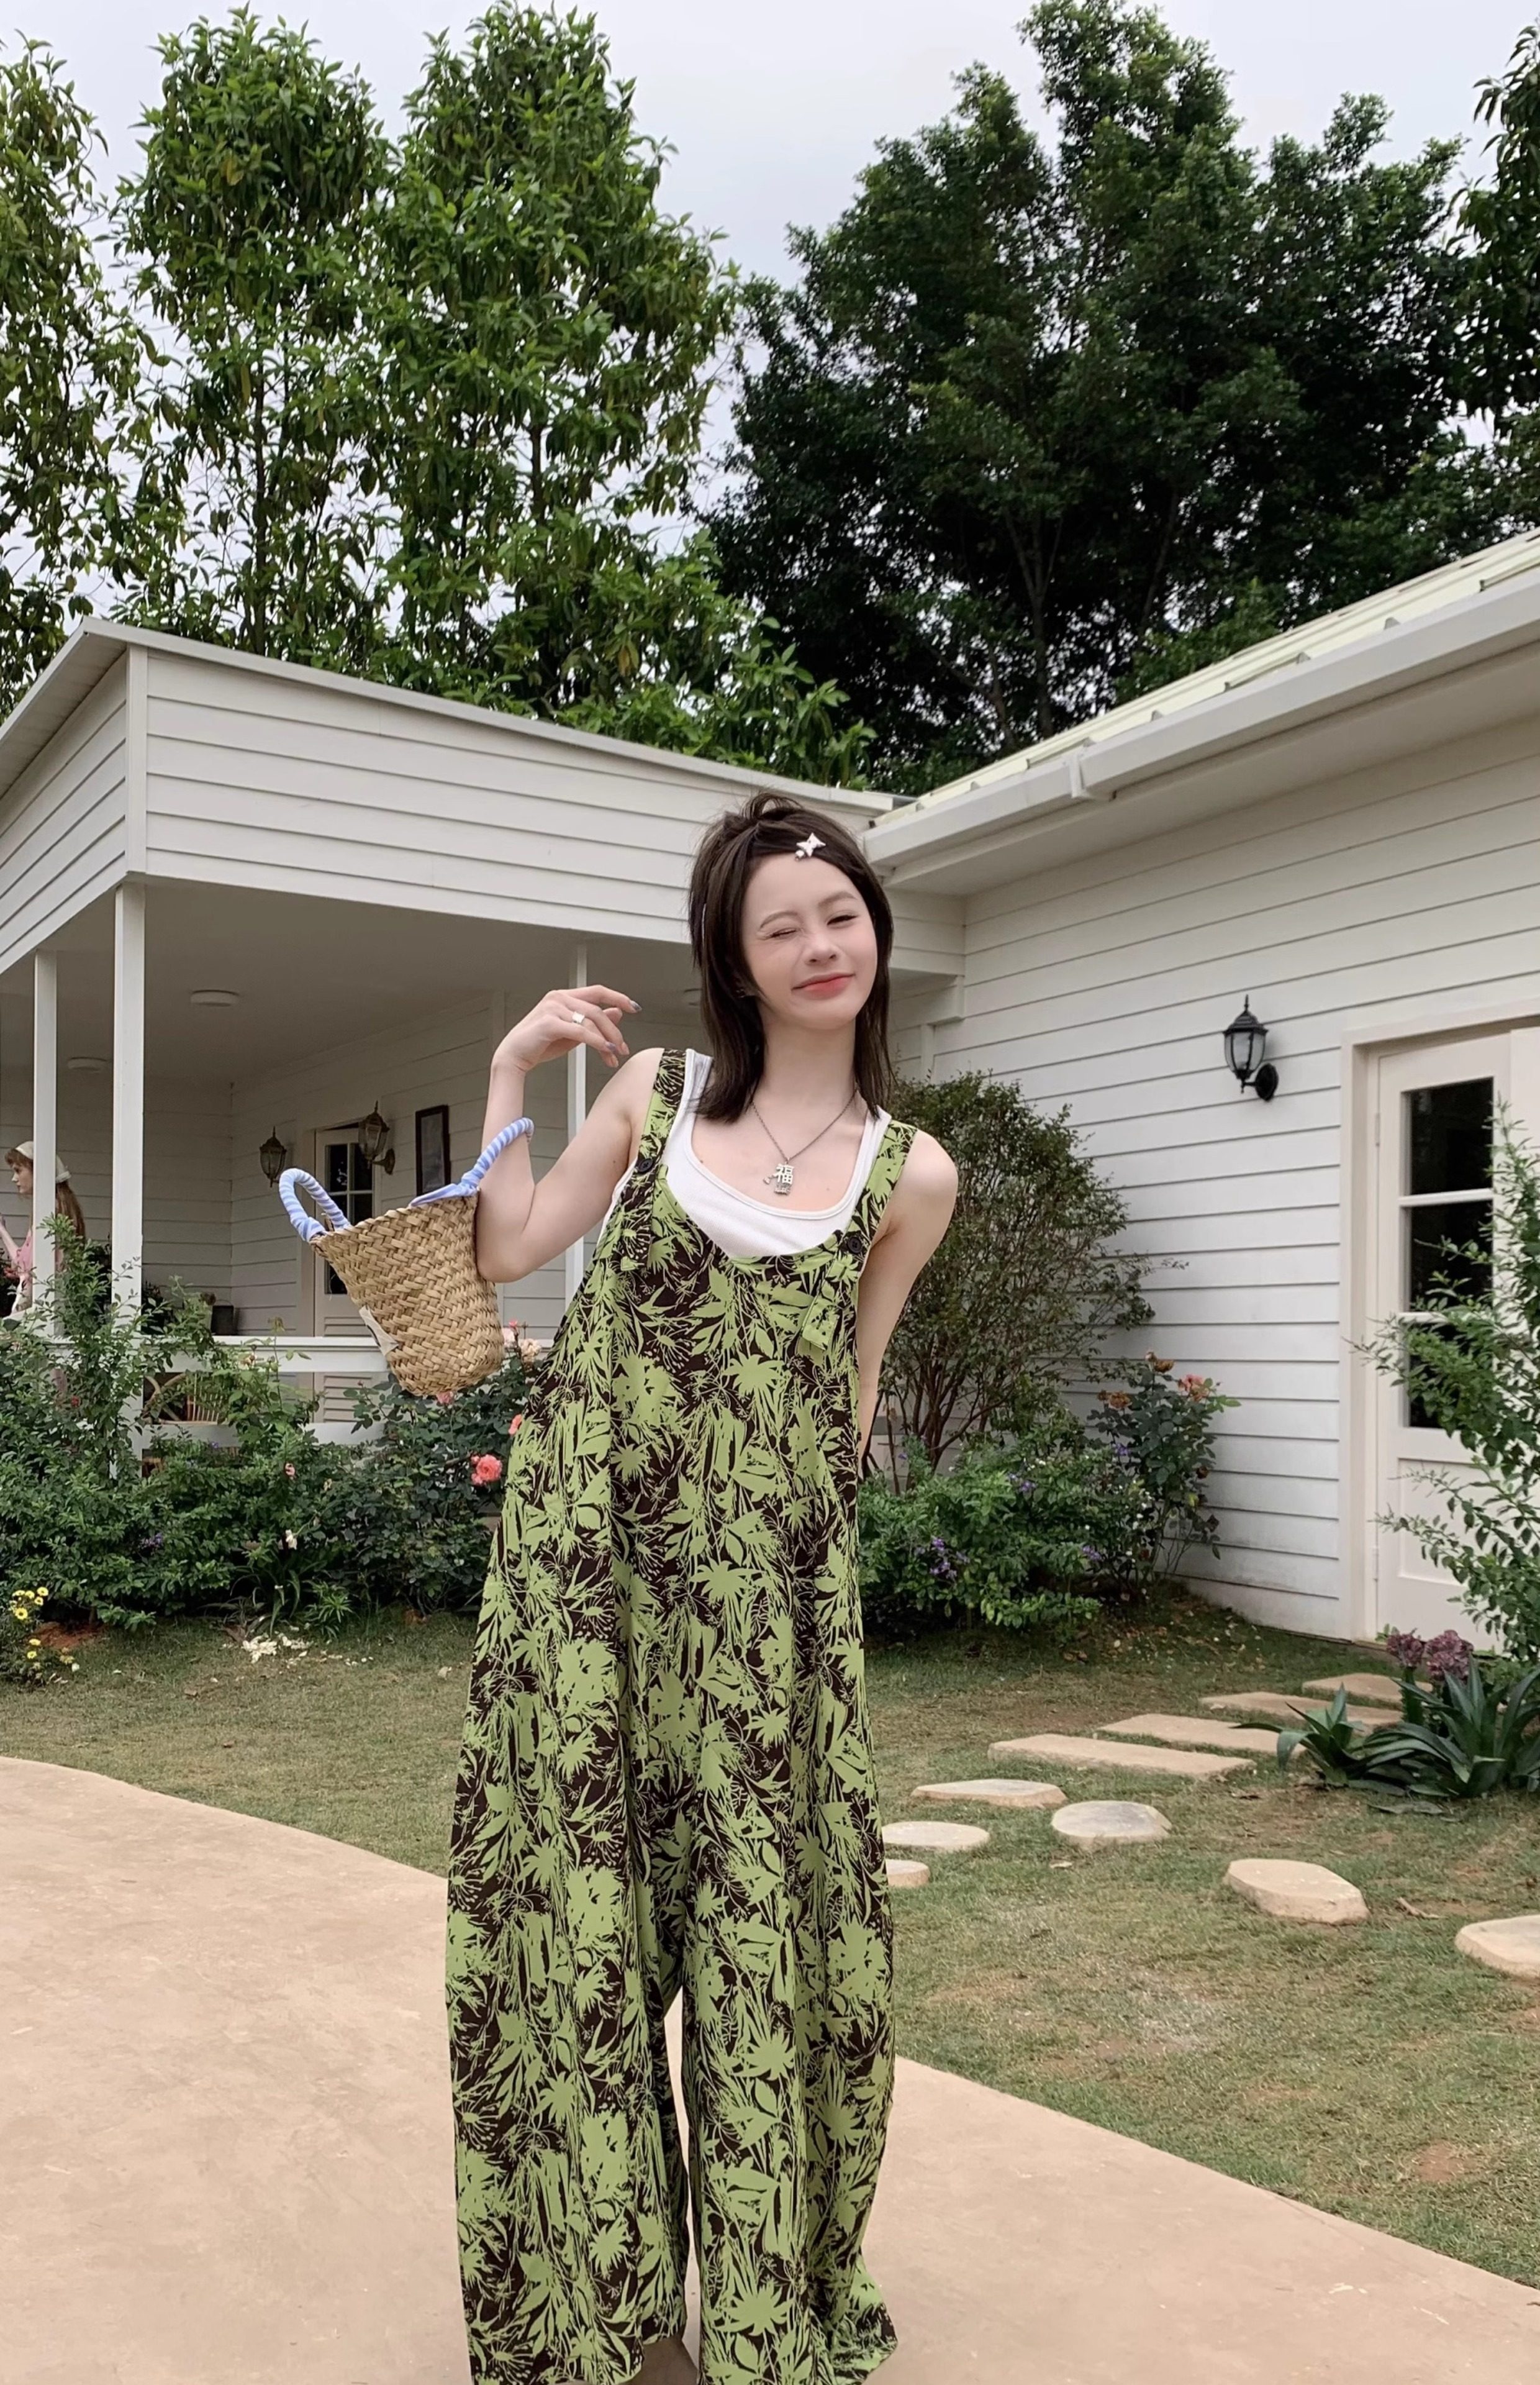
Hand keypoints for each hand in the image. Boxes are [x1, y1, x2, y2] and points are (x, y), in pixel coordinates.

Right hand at [494, 984, 638, 1075]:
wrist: (515, 1056)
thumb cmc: (541, 1044)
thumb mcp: (573, 1033)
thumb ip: (593, 1022)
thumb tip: (618, 1013)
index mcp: (564, 996)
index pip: (597, 991)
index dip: (618, 997)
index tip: (635, 1007)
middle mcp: (558, 998)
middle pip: (597, 1010)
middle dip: (614, 1030)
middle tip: (622, 1048)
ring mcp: (552, 1008)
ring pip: (590, 1021)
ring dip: (607, 1040)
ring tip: (613, 1055)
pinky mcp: (549, 1023)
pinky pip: (580, 1031)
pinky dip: (596, 1042)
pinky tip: (605, 1050)